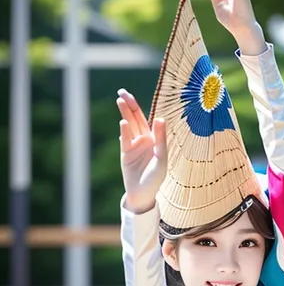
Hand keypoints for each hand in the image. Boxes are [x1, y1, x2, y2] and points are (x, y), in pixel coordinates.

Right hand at [117, 88, 166, 214]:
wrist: (143, 194)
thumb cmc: (155, 178)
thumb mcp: (161, 158)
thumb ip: (161, 139)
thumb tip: (160, 119)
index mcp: (155, 139)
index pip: (148, 119)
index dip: (142, 108)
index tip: (138, 97)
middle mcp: (144, 139)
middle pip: (137, 118)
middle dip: (130, 105)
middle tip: (122, 92)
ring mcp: (133, 145)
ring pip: (130, 125)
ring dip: (125, 113)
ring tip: (120, 100)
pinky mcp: (125, 152)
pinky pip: (125, 139)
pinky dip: (124, 131)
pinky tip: (123, 122)